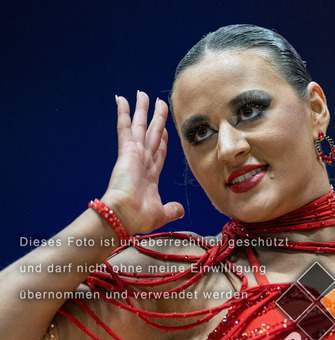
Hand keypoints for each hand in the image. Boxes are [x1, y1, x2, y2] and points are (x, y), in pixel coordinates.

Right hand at [102, 92, 184, 234]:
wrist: (123, 216)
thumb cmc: (138, 218)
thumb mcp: (161, 214)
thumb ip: (171, 210)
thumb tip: (179, 210)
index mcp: (150, 176)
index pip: (159, 153)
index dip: (163, 141)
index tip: (165, 130)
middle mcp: (142, 162)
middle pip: (151, 135)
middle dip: (156, 119)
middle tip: (158, 102)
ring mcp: (134, 155)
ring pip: (140, 127)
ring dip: (142, 110)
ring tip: (143, 93)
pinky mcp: (126, 151)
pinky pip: (125, 127)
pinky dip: (123, 113)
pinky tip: (121, 99)